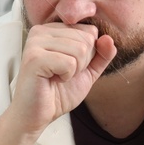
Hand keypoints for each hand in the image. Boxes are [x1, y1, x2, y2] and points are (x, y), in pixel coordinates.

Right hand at [8, 22, 115, 137]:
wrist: (37, 115)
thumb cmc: (57, 93)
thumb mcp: (87, 72)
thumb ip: (101, 55)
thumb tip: (109, 38)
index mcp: (52, 29)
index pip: (90, 31)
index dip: (88, 55)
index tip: (68, 66)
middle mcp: (41, 31)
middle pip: (86, 39)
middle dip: (82, 63)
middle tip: (62, 74)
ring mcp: (35, 42)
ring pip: (80, 50)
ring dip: (74, 71)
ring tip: (57, 77)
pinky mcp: (34, 58)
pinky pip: (69, 62)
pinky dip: (66, 76)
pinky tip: (52, 80)